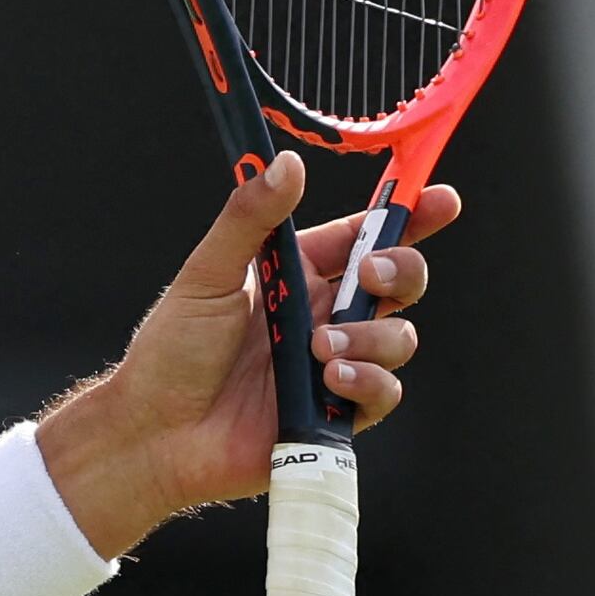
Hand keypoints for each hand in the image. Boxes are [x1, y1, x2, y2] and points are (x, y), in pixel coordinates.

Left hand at [34, 150, 450, 553]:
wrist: (154, 432)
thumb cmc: (171, 352)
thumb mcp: (205, 276)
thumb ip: (249, 219)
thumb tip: (288, 163)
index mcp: (299, 274)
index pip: (366, 237)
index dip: (409, 217)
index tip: (440, 200)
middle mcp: (324, 316)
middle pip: (400, 282)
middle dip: (402, 271)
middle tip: (369, 274)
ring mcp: (334, 364)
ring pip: (398, 338)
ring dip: (371, 336)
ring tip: (318, 346)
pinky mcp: (336, 414)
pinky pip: (384, 392)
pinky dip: (368, 381)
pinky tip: (331, 376)